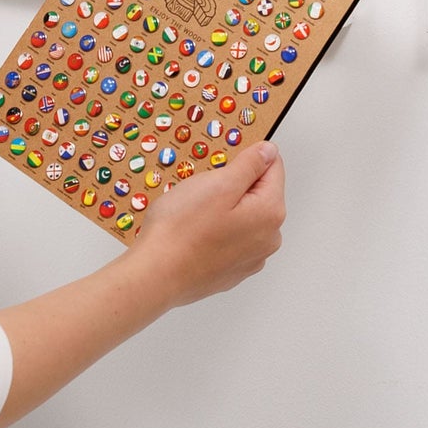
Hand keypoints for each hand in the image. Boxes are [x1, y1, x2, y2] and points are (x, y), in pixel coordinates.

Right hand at [127, 142, 285, 305]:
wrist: (155, 275)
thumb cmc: (182, 231)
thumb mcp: (218, 183)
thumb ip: (250, 164)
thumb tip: (268, 152)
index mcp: (270, 213)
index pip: (272, 166)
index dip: (246, 158)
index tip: (223, 163)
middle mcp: (268, 239)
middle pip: (258, 193)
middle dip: (233, 184)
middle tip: (203, 190)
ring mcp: (250, 257)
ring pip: (243, 214)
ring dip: (223, 206)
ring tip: (195, 212)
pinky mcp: (232, 269)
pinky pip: (231, 236)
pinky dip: (216, 228)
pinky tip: (195, 231)